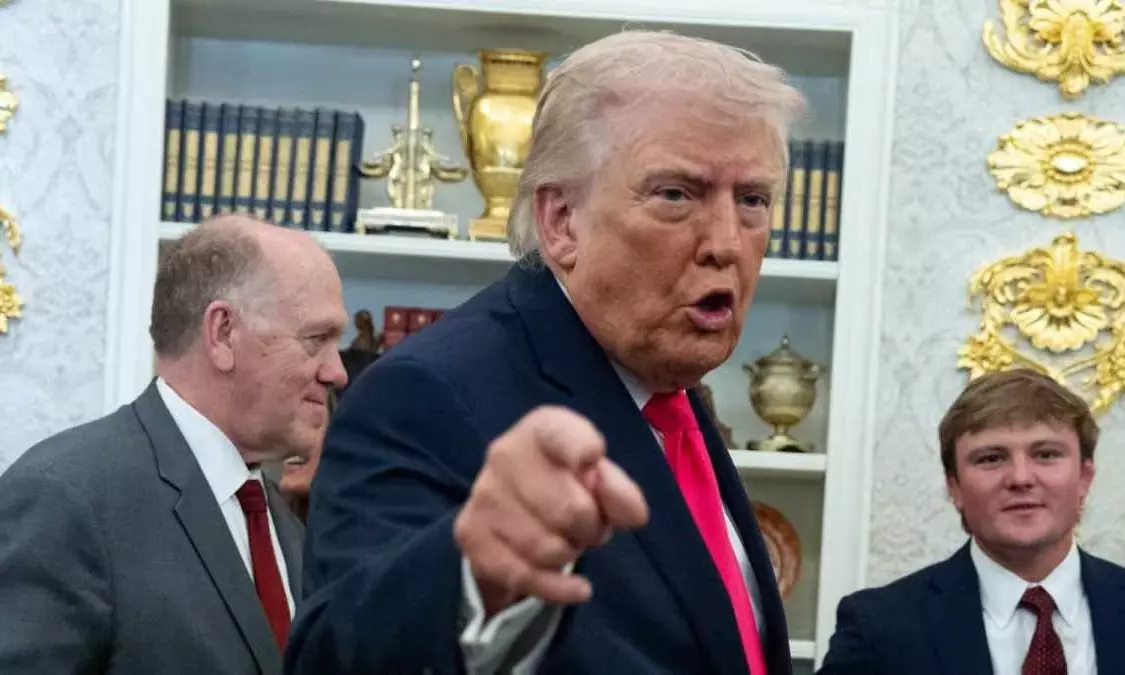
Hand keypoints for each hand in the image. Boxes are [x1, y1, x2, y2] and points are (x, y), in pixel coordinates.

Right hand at [454, 405, 648, 615]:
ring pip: (547, 549)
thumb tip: (622, 505)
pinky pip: (524, 576)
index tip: (593, 464)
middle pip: (569, 510)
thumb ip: (620, 490)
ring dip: (570, 555)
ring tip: (568, 541)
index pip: (564, 435)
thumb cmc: (567, 486)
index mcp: (542, 428)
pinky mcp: (471, 534)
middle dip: (591, 530)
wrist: (512, 510)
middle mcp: (505, 453)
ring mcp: (484, 494)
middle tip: (590, 528)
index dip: (585, 453)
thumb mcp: (602, 480)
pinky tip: (575, 587)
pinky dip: (558, 588)